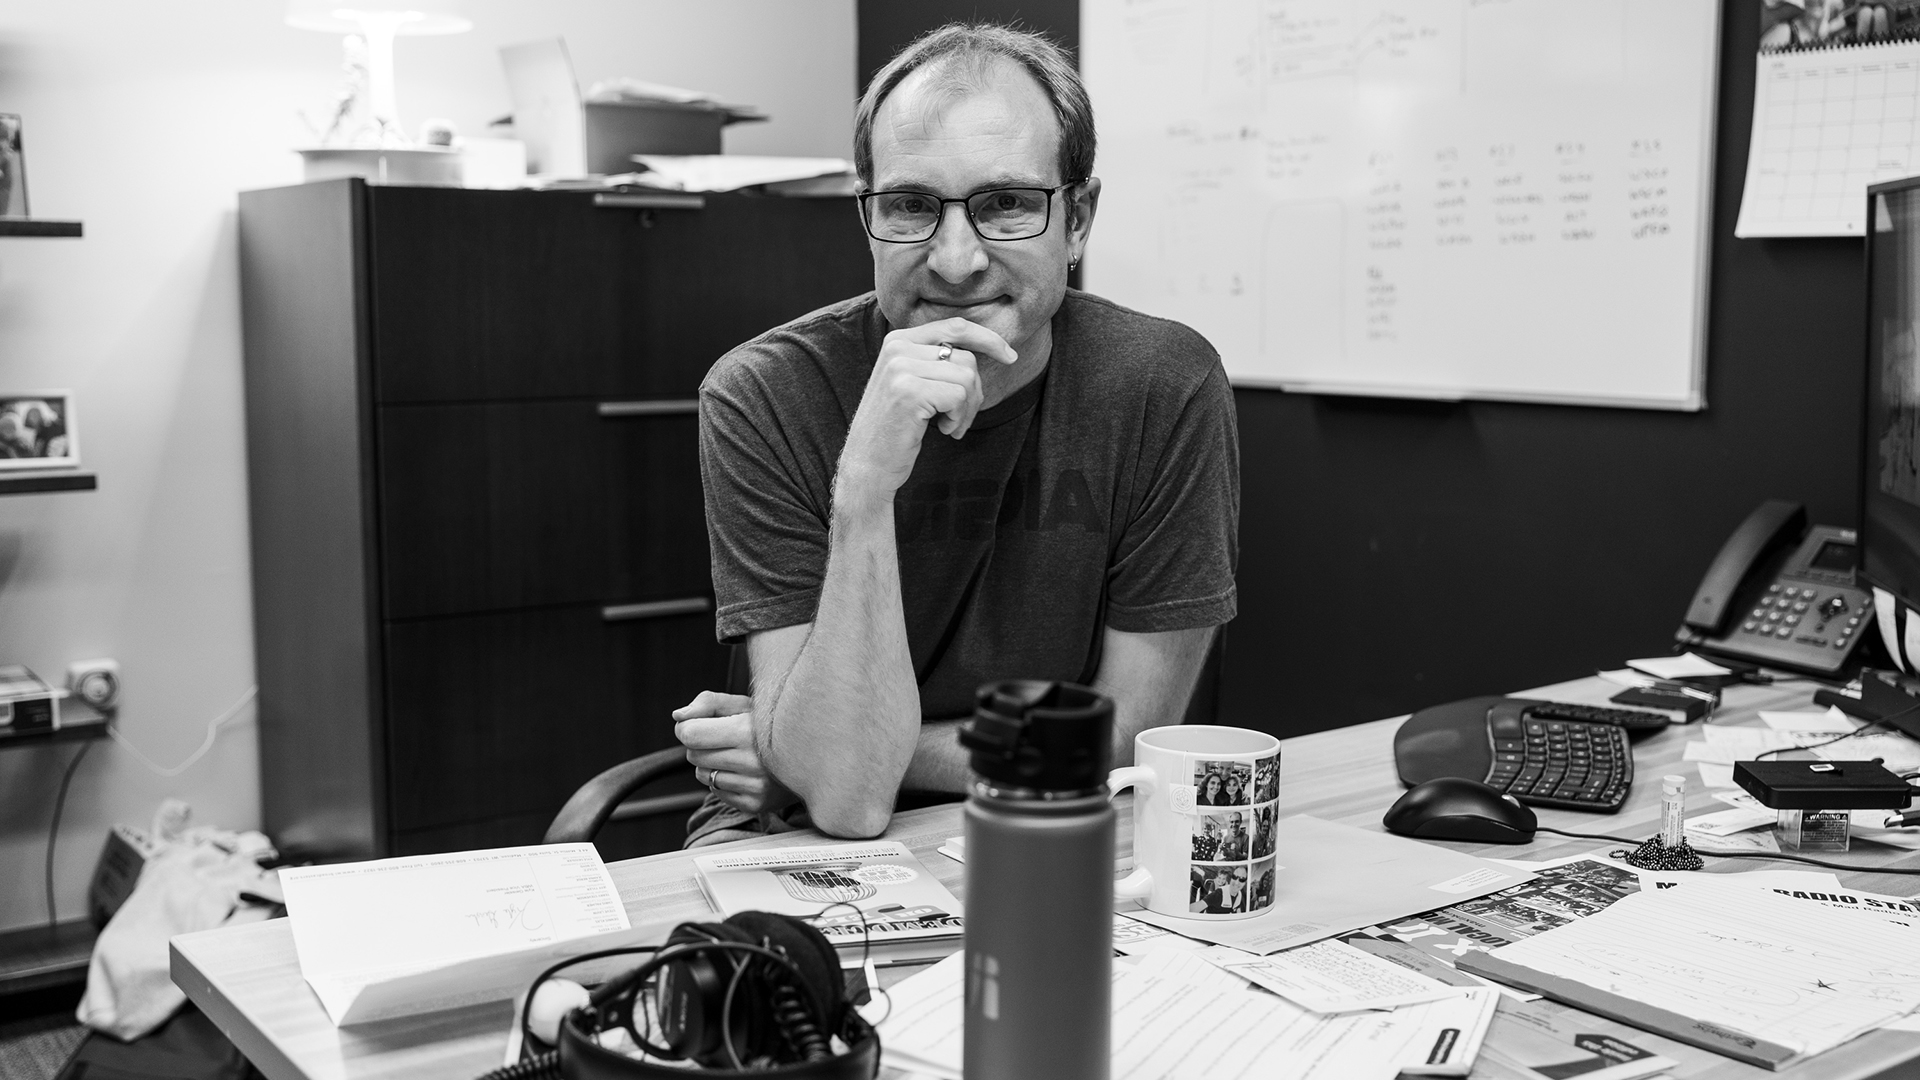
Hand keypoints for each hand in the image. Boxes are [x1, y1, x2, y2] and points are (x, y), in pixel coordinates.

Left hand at [673, 691, 795, 815]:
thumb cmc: (768, 725)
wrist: (809, 755)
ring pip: (702, 775)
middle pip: (693, 756)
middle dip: (701, 745)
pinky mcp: (756, 804)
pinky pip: (716, 792)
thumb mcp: (743, 704)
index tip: (698, 724)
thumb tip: (677, 717)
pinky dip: (723, 781)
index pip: (690, 734)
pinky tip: (744, 772)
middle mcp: (754, 761)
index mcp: (748, 730)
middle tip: (725, 739)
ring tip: (737, 755)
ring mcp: (756, 786)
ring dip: (711, 764)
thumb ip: (708, 702)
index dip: (687, 727)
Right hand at [837, 318, 1016, 500]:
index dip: (987, 338)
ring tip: (950, 426)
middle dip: (974, 392)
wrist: (867, 464)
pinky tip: (942, 430)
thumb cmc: (896, 427)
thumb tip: (986, 346)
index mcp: (898, 340)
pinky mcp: (909, 391)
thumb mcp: (912, 382)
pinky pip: (959, 395)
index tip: (1010, 356)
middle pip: (966, 357)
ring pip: (967, 376)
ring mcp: (901, 367)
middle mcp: (897, 347)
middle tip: (960, 418)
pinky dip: (959, 418)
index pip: (955, 326)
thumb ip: (936, 360)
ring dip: (967, 409)